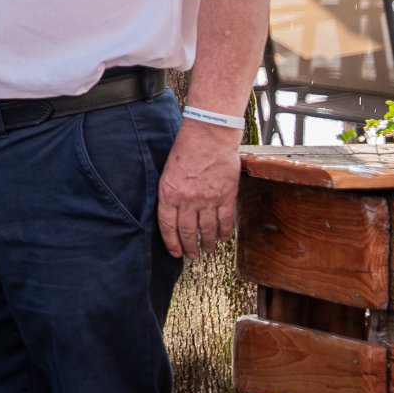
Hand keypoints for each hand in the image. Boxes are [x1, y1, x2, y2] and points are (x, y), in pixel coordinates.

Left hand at [157, 118, 241, 257]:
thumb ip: (170, 192)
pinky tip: (223, 238)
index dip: (171, 241)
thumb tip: (172, 211)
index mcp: (169, 193)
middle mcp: (188, 200)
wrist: (209, 136)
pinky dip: (224, 232)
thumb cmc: (185, 149)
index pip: (167, 225)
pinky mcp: (226, 197)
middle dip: (189, 246)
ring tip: (208, 251)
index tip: (174, 252)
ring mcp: (208, 200)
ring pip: (207, 230)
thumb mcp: (167, 171)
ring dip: (208, 243)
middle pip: (187, 231)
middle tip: (191, 255)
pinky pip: (225, 221)